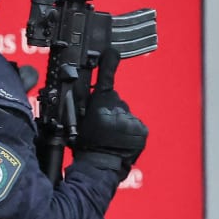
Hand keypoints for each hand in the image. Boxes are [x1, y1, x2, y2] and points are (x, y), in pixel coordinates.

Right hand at [74, 49, 147, 170]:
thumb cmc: (85, 145)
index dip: (108, 64)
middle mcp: (117, 111)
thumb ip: (81, 102)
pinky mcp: (142, 130)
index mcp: (100, 107)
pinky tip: (120, 139)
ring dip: (118, 120)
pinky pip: (134, 123)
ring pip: (124, 112)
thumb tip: (82, 86)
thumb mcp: (76, 121)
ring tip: (110, 135)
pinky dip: (129, 129)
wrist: (101, 166)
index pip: (104, 81)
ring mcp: (131, 121)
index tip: (112, 52)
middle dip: (108, 108)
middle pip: (113, 100)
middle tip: (100, 124)